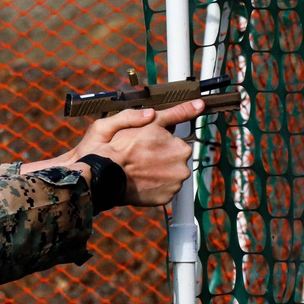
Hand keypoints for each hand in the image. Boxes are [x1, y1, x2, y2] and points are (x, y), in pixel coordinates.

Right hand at [74, 100, 203, 205]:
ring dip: (159, 172)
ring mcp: (174, 185)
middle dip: (162, 158)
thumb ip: (176, 113)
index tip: (148, 147)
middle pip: (175, 161)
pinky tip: (141, 180)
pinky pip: (163, 190)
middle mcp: (183, 167)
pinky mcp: (165, 198)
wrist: (104, 174)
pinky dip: (154, 186)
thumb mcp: (150, 122)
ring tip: (140, 169)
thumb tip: (198, 105)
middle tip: (141, 156)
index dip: (160, 144)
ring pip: (170, 176)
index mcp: (181, 148)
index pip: (176, 144)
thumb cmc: (123, 146)